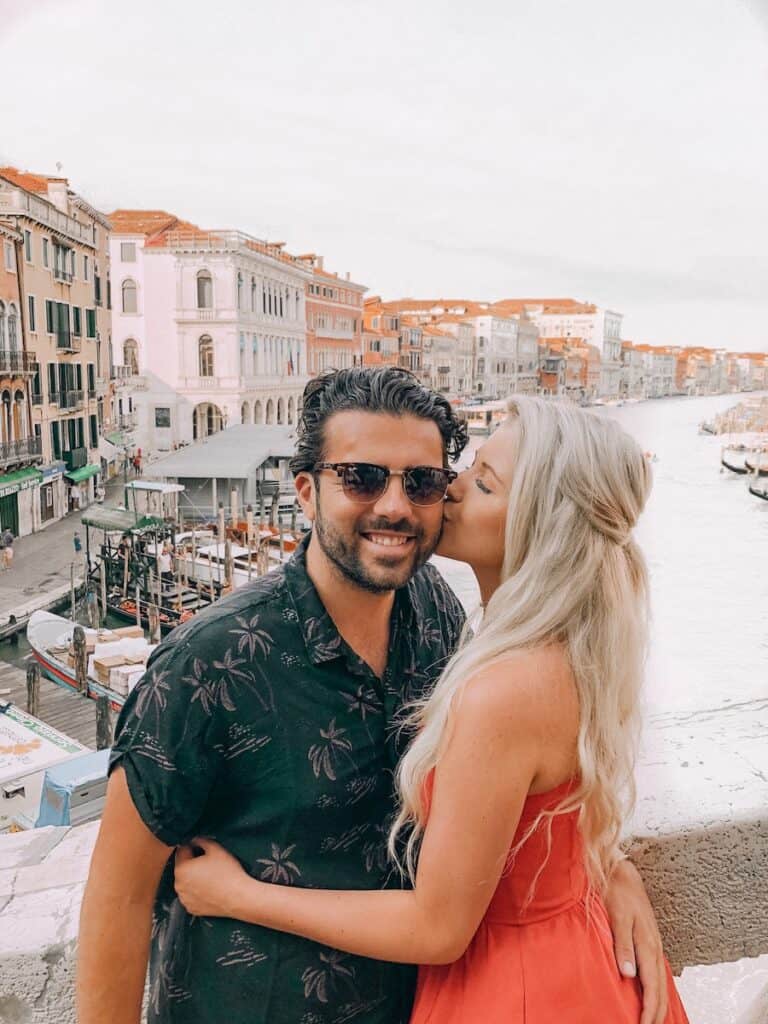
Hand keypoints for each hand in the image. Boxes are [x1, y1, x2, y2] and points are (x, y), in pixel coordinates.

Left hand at [174, 838, 247, 918]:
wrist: (238, 896)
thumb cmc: (227, 872)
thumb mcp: (215, 848)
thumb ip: (201, 840)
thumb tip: (194, 840)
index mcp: (181, 868)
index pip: (182, 850)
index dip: (192, 846)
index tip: (202, 848)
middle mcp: (178, 885)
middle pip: (183, 867)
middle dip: (192, 863)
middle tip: (209, 863)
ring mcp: (184, 899)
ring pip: (186, 882)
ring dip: (193, 878)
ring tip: (210, 877)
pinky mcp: (191, 908)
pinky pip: (190, 895)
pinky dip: (196, 892)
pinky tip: (209, 888)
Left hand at [604, 859, 667, 1023]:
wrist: (622, 872)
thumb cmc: (617, 893)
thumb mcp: (616, 917)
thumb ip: (622, 945)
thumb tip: (628, 974)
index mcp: (647, 945)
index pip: (651, 986)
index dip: (648, 1010)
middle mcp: (654, 947)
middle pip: (660, 989)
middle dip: (657, 1013)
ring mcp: (654, 944)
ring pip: (661, 982)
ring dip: (659, 1004)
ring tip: (654, 1020)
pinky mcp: (650, 940)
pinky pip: (658, 972)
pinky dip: (658, 989)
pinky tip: (654, 995)